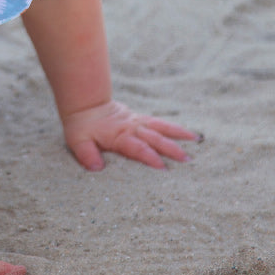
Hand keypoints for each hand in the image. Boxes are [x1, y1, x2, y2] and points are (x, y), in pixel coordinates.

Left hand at [63, 99, 198, 170]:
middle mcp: (131, 128)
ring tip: (197, 139)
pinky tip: (187, 132)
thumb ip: (86, 154)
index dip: (149, 157)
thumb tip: (97, 168)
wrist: (84, 105)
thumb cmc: (81, 127)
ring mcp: (137, 122)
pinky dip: (173, 127)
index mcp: (119, 135)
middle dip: (171, 149)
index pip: (137, 147)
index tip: (163, 168)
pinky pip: (159, 122)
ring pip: (161, 127)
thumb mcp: (77, 141)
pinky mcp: (139, 119)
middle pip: (154, 138)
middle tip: (188, 160)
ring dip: (178, 133)